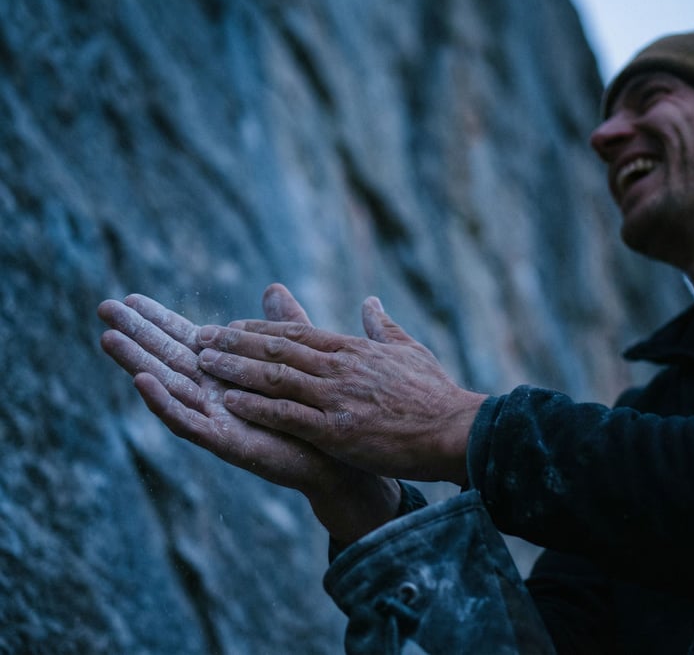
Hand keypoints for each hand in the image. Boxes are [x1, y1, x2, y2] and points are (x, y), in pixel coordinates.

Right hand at [98, 288, 400, 545]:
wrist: (336, 456)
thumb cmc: (313, 410)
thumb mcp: (296, 357)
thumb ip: (283, 324)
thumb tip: (273, 287)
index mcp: (229, 373)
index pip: (186, 340)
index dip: (159, 319)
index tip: (131, 296)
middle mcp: (214, 394)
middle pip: (166, 359)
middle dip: (136, 334)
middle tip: (104, 307)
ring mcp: (215, 418)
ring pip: (167, 387)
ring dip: (137, 362)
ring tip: (109, 338)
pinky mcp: (224, 441)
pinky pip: (187, 421)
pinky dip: (164, 402)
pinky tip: (143, 380)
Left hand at [196, 284, 486, 484]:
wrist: (455, 430)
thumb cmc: (435, 394)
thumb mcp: (410, 351)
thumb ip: (384, 327)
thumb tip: (371, 301)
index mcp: (353, 350)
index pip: (297, 334)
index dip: (260, 330)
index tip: (230, 326)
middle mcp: (339, 368)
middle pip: (277, 350)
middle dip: (235, 343)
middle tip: (200, 338)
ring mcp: (337, 398)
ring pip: (275, 378)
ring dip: (236, 369)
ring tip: (203, 363)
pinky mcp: (338, 430)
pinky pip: (288, 415)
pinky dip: (256, 407)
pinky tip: (229, 402)